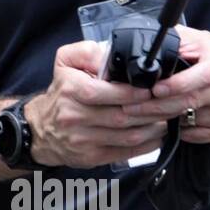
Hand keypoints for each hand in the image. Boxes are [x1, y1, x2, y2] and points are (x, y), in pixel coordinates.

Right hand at [27, 40, 167, 168]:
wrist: (40, 129)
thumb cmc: (61, 93)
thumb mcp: (64, 62)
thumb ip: (86, 52)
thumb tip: (110, 55)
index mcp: (70, 90)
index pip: (105, 93)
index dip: (133, 93)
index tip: (151, 90)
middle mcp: (75, 116)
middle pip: (122, 116)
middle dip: (150, 111)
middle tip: (169, 104)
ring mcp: (83, 140)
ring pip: (128, 136)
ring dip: (153, 128)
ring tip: (165, 118)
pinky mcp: (91, 157)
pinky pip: (125, 152)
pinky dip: (146, 145)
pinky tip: (156, 135)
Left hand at [121, 25, 209, 142]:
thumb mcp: (201, 40)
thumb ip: (177, 41)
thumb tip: (150, 45)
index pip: (193, 81)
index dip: (171, 87)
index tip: (152, 90)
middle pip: (186, 104)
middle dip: (154, 108)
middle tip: (129, 109)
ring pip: (188, 121)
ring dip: (162, 120)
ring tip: (141, 115)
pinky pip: (196, 134)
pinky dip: (178, 130)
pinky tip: (165, 121)